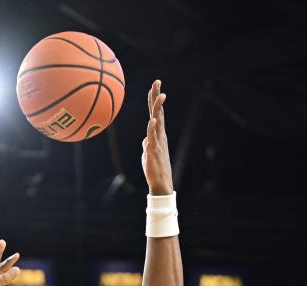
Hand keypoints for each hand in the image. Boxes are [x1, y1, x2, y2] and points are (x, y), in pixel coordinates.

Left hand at [142, 79, 173, 194]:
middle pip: (158, 112)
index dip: (154, 99)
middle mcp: (159, 135)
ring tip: (160, 95)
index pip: (157, 113)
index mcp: (158, 134)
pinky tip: (152, 120)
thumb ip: (147, 143)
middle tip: (157, 81)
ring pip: (158, 122)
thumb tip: (145, 139)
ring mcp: (157, 142)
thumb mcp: (148, 153)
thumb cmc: (154, 167)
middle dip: (157, 97)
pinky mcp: (153, 151)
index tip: (154, 85)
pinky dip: (152, 129)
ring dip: (159, 108)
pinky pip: (152, 138)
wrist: (161, 183)